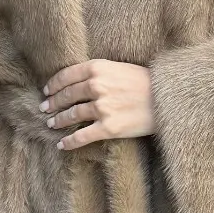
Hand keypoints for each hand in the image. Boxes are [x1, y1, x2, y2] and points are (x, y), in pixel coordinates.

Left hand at [40, 59, 154, 150]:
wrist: (168, 98)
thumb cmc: (146, 82)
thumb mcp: (120, 68)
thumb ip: (99, 72)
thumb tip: (79, 82)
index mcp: (98, 68)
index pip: (66, 76)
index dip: (53, 85)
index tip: (47, 91)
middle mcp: (97, 86)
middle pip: (66, 96)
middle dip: (53, 103)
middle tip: (45, 109)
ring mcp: (102, 107)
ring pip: (71, 115)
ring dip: (58, 121)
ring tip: (52, 124)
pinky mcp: (109, 127)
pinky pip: (82, 136)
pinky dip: (69, 142)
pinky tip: (61, 144)